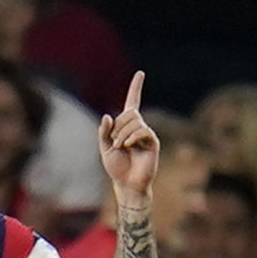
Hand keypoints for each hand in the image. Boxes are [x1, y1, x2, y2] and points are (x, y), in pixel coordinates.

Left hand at [98, 71, 158, 204]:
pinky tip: (127, 145)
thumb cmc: (116, 167)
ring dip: (122, 134)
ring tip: (119, 147)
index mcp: (127, 126)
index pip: (133, 102)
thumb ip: (103, 132)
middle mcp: (138, 127)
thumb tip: (108, 116)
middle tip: (114, 142)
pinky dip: (131, 137)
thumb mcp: (104, 148)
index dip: (136, 88)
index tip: (140, 73)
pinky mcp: (152, 143)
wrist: (126, 184)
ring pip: (135, 121)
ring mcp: (146, 135)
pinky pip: (143, 131)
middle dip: (118, 126)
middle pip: (129, 113)